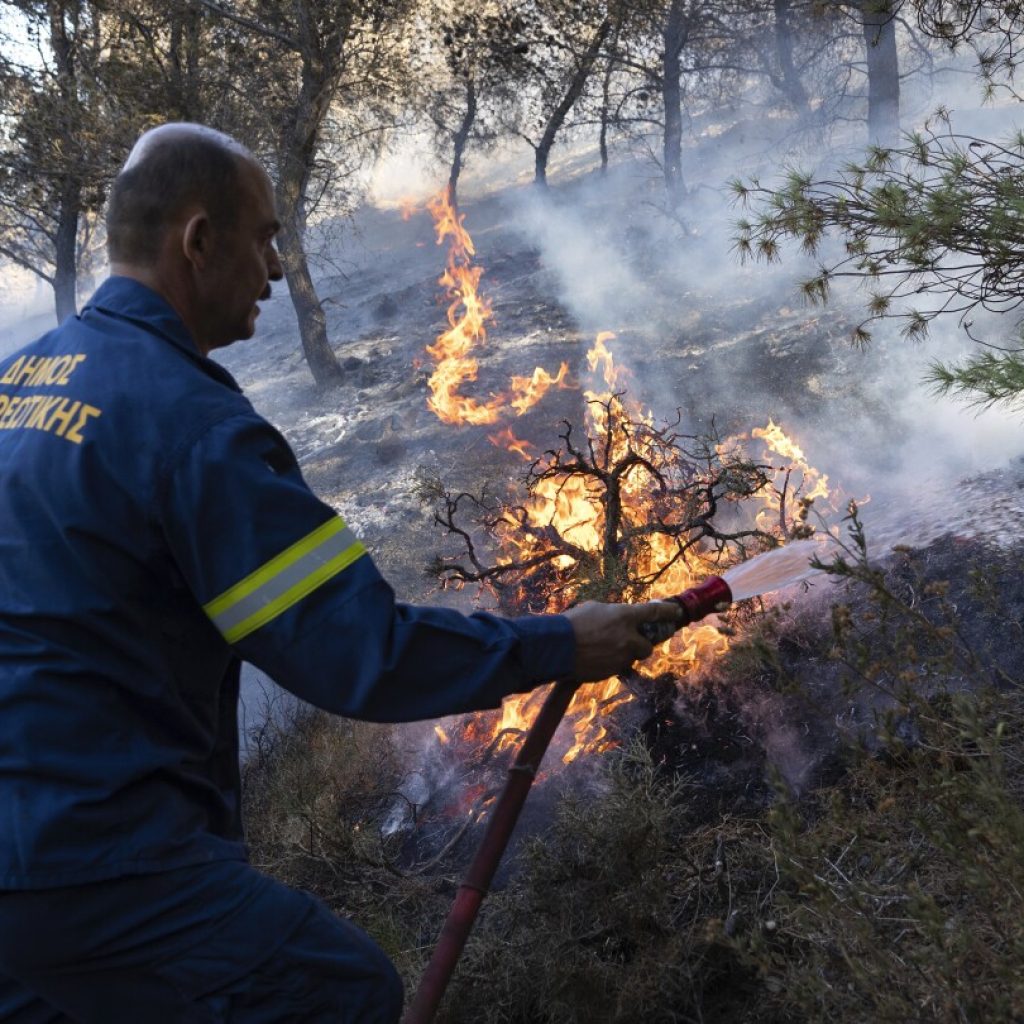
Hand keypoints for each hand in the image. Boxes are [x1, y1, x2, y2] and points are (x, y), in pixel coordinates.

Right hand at [563, 600, 683, 682]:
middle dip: (641, 645)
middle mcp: (628, 638)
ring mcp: (620, 657)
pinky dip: (609, 663)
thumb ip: (612, 614)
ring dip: (622, 654)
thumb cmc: (572, 622)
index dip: (667, 613)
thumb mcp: (594, 608)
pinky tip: (594, 658)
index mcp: (624, 617)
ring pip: (630, 658)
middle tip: (629, 642)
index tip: (676, 613)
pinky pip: (616, 667)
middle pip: (647, 646)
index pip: (653, 613)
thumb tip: (618, 619)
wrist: (557, 647)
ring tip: (601, 649)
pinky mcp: (611, 672)